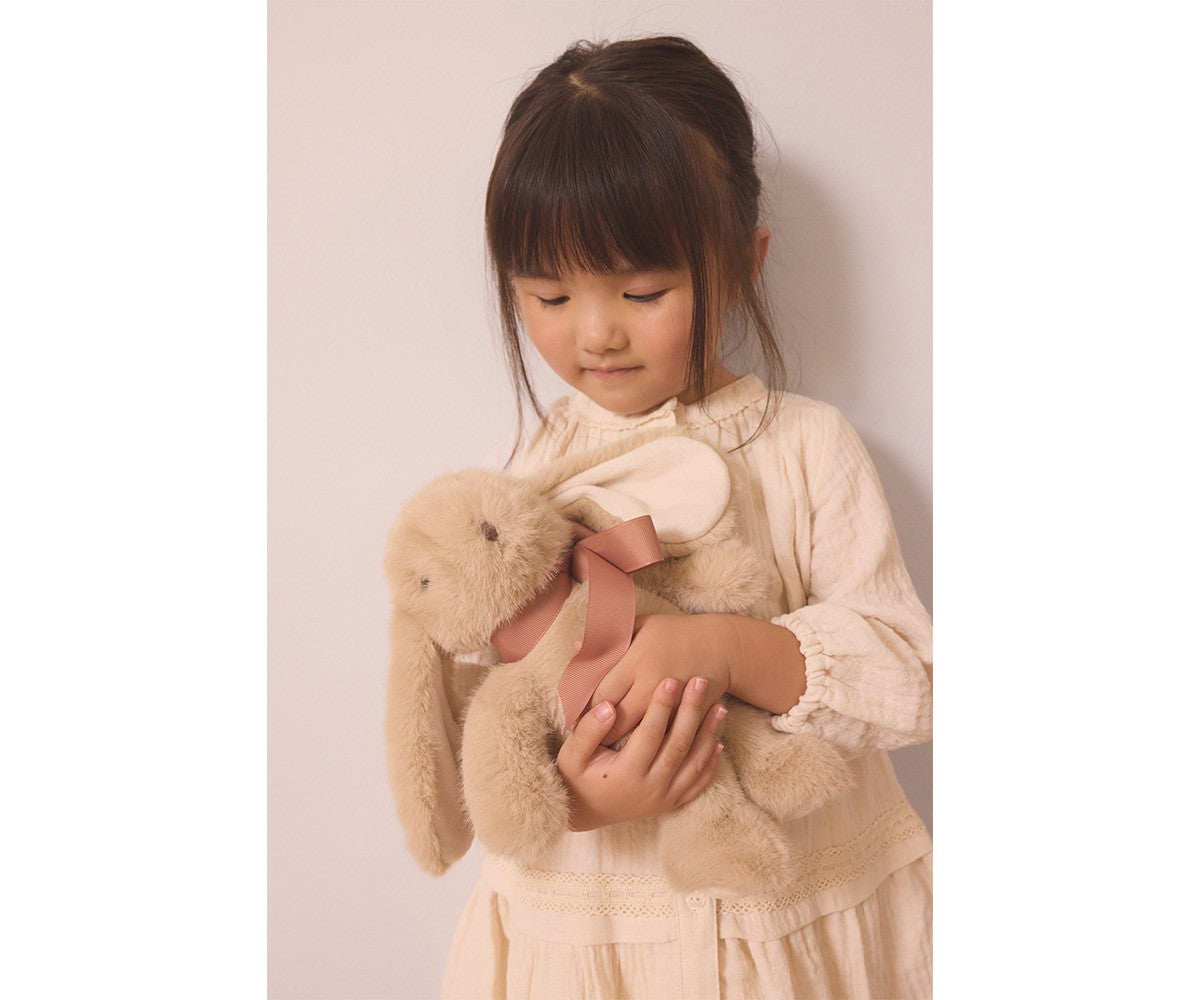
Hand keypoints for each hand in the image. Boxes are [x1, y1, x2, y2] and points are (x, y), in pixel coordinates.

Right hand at [556, 676, 726, 831]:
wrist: (582, 812)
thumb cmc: (576, 777)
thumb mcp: (571, 754)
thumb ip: (588, 730)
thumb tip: (609, 707)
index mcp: (626, 774)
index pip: (650, 734)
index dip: (661, 706)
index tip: (670, 680)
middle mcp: (650, 788)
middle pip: (678, 745)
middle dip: (691, 711)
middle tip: (700, 682)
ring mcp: (663, 798)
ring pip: (694, 764)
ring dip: (709, 734)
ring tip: (720, 707)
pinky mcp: (670, 803)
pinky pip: (697, 783)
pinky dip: (710, 763)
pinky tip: (718, 741)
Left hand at [587, 615, 733, 744]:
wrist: (721, 647)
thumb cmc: (676, 632)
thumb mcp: (643, 624)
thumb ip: (611, 636)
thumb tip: (577, 647)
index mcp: (637, 660)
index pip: (602, 693)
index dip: (585, 710)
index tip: (572, 720)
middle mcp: (652, 684)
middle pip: (617, 717)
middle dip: (600, 731)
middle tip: (584, 739)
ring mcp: (671, 703)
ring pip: (637, 732)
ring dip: (620, 741)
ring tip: (602, 748)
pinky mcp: (685, 716)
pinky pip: (659, 736)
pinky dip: (645, 744)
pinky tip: (632, 748)